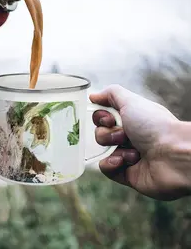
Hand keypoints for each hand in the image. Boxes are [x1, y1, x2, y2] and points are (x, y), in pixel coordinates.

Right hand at [90, 84, 190, 200]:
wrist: (175, 154)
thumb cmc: (154, 125)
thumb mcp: (131, 101)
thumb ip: (111, 94)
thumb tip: (93, 96)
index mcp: (131, 119)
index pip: (103, 117)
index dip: (101, 117)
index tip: (109, 118)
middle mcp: (129, 136)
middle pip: (100, 133)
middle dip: (108, 133)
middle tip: (125, 134)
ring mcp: (128, 155)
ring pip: (103, 150)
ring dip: (115, 148)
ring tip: (134, 151)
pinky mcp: (128, 174)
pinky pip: (106, 168)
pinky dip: (112, 164)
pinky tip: (125, 162)